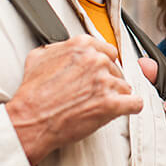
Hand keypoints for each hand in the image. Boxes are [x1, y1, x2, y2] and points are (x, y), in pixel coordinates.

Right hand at [7, 35, 143, 165]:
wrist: (30, 120)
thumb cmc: (32, 94)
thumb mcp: (38, 57)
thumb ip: (58, 48)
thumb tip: (63, 47)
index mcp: (82, 46)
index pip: (108, 51)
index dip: (103, 65)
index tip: (99, 74)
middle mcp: (96, 60)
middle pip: (117, 69)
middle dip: (108, 81)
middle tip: (93, 94)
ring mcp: (105, 82)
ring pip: (125, 86)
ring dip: (116, 96)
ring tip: (98, 105)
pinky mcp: (111, 104)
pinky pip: (136, 103)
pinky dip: (131, 108)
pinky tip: (123, 110)